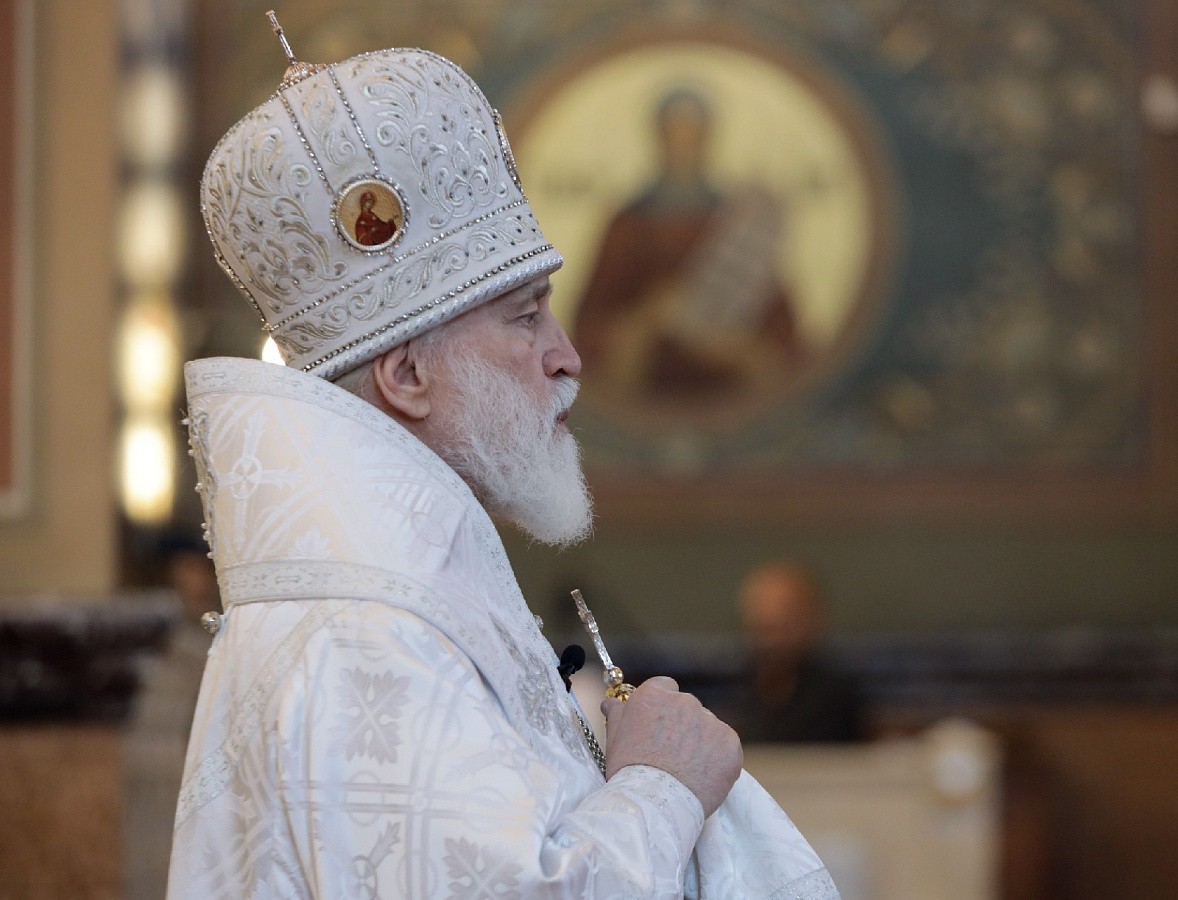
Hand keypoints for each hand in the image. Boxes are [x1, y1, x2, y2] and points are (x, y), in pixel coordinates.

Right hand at [601, 676, 741, 818]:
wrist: (654, 804)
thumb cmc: (629, 772)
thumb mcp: (616, 739)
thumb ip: (618, 714)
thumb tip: (611, 702)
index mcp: (654, 695)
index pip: (665, 687)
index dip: (663, 708)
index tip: (661, 726)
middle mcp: (684, 701)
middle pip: (687, 707)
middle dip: (682, 725)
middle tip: (672, 754)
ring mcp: (709, 721)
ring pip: (708, 727)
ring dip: (701, 742)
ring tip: (688, 770)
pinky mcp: (730, 742)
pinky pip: (726, 746)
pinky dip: (719, 759)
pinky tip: (705, 776)